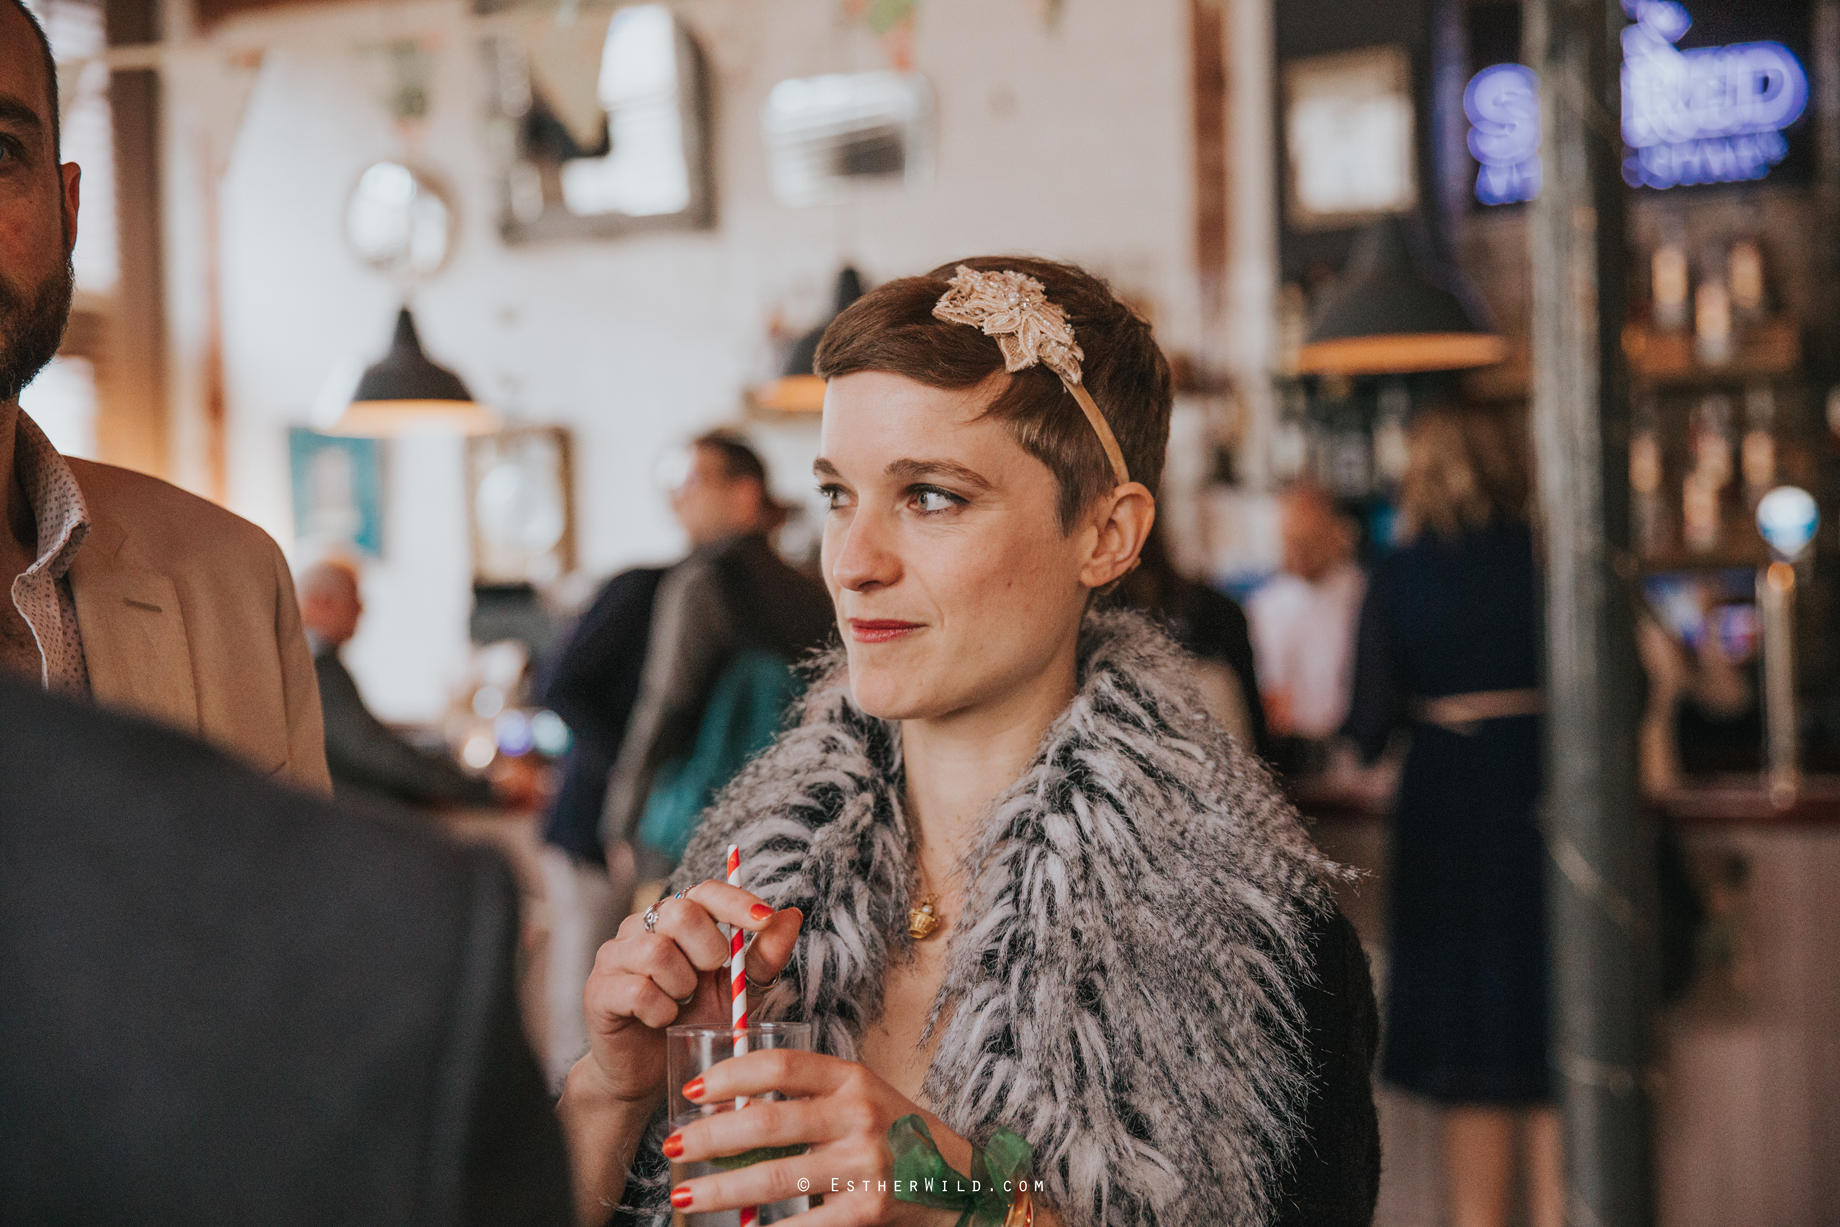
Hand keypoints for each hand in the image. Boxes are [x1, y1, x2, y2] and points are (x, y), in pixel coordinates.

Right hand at [575, 879, 803, 1107]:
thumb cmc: (692, 1022)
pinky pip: (638, 990)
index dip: (735, 901)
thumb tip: (792, 915)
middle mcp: (640, 927)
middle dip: (709, 948)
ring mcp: (614, 956)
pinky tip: (661, 1021)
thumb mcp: (736, 990)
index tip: (765, 918)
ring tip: (682, 1004)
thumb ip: (763, 957)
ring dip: (682, 986)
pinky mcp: (598, 990)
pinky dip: (661, 1011)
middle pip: (679, 911)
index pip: (704, 890)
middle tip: (710, 977)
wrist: (650, 1073)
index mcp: (675, 919)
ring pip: (657, 951)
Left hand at [662, 1051, 970, 1226]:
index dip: (731, 1075)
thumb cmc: (893, 1133)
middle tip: (671, 1146)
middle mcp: (860, 1116)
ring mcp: (865, 1165)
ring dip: (721, 1189)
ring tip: (684, 1193)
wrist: (957, 1179)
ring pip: (775, 1178)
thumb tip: (725, 1108)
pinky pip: (802, 1225)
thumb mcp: (858, 1098)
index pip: (782, 1065)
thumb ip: (807, 1098)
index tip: (693, 1090)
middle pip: (768, 1123)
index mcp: (852, 1078)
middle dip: (709, 1137)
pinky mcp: (868, 1211)